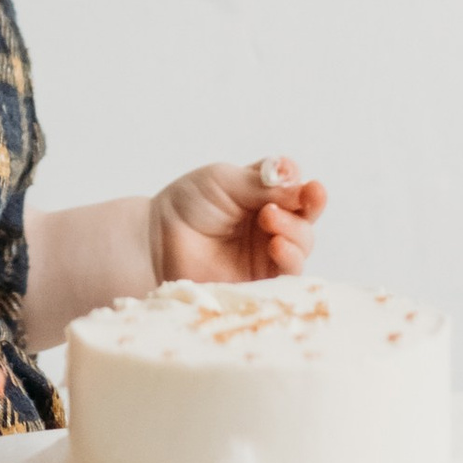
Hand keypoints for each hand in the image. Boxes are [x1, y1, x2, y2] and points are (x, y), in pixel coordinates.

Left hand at [149, 155, 326, 286]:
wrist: (156, 243)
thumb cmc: (187, 206)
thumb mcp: (223, 181)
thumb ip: (261, 183)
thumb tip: (298, 181)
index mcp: (265, 194)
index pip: (297, 186)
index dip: (302, 184)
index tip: (301, 181)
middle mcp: (272, 223)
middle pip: (306, 215)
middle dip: (306, 205)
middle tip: (290, 200)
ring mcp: (269, 252)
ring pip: (302, 242)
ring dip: (295, 230)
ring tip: (270, 220)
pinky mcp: (263, 281)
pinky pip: (289, 273)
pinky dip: (290, 257)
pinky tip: (277, 245)